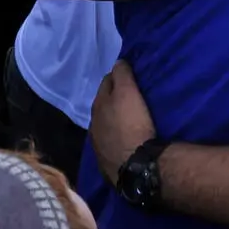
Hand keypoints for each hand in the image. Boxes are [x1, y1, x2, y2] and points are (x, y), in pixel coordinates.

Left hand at [91, 57, 156, 173]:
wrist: (135, 166)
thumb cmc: (133, 125)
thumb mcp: (128, 93)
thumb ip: (122, 75)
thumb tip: (118, 62)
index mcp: (98, 104)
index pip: (106, 82)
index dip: (117, 76)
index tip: (128, 74)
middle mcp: (93, 122)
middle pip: (103, 103)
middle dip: (112, 97)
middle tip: (129, 95)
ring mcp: (97, 143)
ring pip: (104, 123)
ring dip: (112, 118)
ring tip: (127, 117)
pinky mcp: (105, 160)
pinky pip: (109, 141)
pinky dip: (115, 135)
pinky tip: (123, 138)